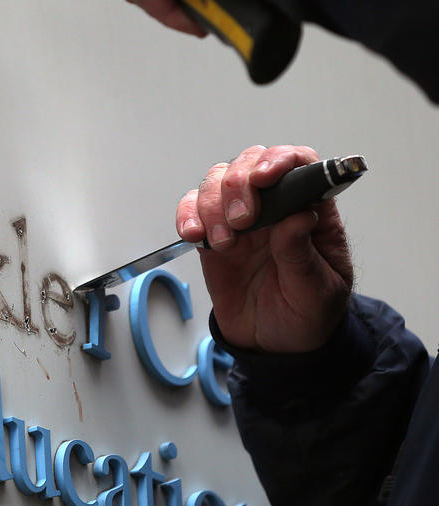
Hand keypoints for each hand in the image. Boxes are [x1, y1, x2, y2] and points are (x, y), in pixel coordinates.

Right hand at [176, 146, 353, 352]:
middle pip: (250, 163)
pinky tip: (195, 236)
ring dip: (213, 205)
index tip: (265, 179)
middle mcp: (274, 205)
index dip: (281, 160)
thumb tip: (299, 216)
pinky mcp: (212, 234)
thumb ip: (303, 254)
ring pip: (217, 182)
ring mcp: (240, 218)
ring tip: (224, 243)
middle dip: (239, 185)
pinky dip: (187, 216)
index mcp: (310, 210)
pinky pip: (192, 210)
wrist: (276, 345)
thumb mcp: (318, 291)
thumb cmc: (308, 314)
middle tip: (243, 221)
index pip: (300, 163)